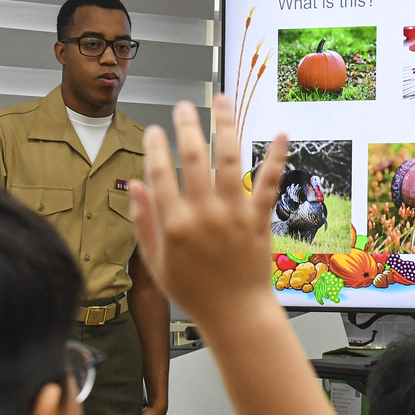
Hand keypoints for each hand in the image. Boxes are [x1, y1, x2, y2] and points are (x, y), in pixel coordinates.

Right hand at [129, 96, 287, 325]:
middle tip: (183, 108)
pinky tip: (279, 134)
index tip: (154, 131)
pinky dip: (276, 157)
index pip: (160, 173)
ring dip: (226, 125)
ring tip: (222, 100)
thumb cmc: (195, 293)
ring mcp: (234, 215)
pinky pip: (268, 183)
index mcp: (174, 225)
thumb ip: (144, 222)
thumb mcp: (156, 263)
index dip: (155, 147)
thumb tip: (134, 187)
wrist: (236, 314)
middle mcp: (204, 215)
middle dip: (187, 126)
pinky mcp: (259, 219)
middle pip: (194, 157)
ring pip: (229, 159)